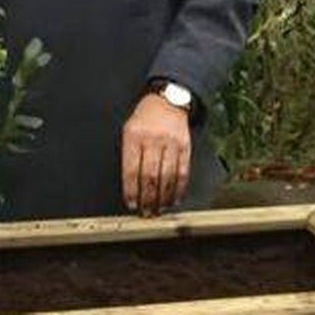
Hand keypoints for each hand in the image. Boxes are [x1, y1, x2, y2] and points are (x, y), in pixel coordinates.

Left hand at [121, 93, 190, 216]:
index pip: (131, 170)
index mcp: (134, 137)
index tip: (131, 203)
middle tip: (146, 212)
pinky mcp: (185, 147)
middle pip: (150, 176)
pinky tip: (175, 199)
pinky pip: (183, 172)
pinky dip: (179, 189)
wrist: (166, 101)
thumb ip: (128, 155)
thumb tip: (130, 185)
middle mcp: (153, 140)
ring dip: (163, 197)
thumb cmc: (144, 119)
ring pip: (167, 177)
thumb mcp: (128, 131)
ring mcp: (171, 144)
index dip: (131, 190)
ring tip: (159, 209)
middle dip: (147, 198)